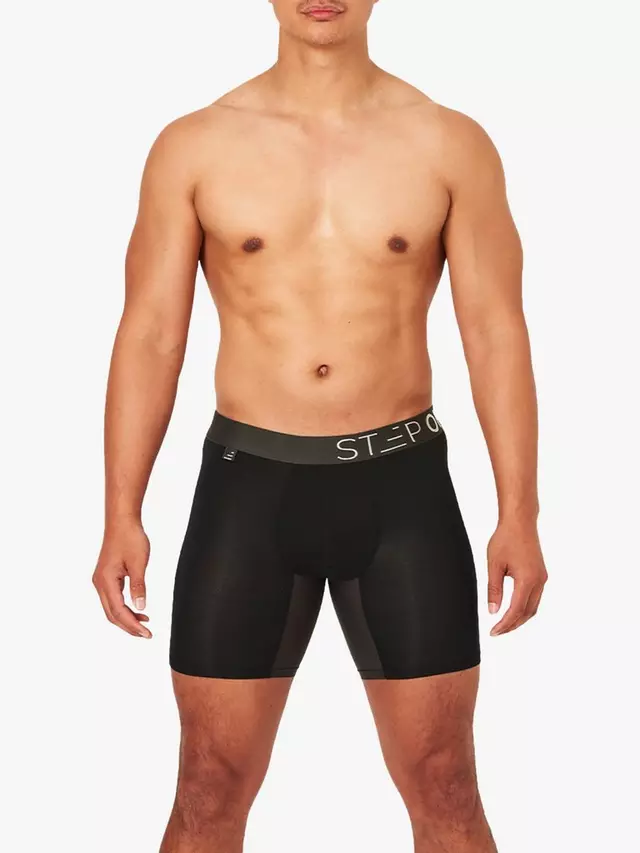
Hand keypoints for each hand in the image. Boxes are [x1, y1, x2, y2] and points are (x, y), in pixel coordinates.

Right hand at [93, 520, 151, 637]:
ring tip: (144, 624)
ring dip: (126, 618)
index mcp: (105, 581)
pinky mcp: (106, 577)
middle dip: (128, 627)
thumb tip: (141, 608)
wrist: (122, 521)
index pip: (119, 611)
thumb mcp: (139, 563)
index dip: (132, 625)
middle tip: (146, 634)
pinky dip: (124, 607)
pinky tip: (137, 609)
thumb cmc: (130, 538)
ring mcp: (101, 580)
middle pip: (112, 614)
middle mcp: (99, 583)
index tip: (146, 633)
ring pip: (112, 608)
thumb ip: (139, 586)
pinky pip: (113, 598)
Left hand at [487, 520, 547, 635]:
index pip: (516, 610)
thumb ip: (494, 590)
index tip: (494, 632)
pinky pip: (535, 597)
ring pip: (533, 606)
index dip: (505, 624)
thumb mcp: (494, 565)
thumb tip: (493, 611)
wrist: (520, 522)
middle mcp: (539, 581)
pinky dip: (525, 607)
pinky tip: (513, 608)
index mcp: (527, 580)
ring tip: (504, 623)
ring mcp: (542, 577)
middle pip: (528, 613)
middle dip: (513, 625)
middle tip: (497, 631)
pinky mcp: (541, 573)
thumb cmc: (506, 539)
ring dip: (520, 617)